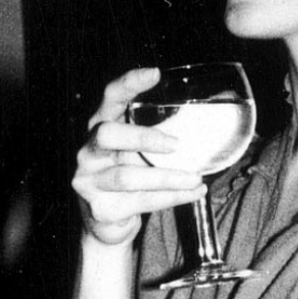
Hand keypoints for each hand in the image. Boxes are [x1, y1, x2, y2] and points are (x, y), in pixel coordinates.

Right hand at [74, 67, 205, 246]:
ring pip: (127, 176)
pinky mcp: (99, 208)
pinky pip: (140, 201)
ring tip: (195, 178)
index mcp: (101, 127)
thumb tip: (208, 124)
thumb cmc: (130, 179)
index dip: (129, 83)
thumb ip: (158, 136)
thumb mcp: (139, 152)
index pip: (110, 98)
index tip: (154, 74)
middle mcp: (88, 151)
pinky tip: (192, 192)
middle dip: (143, 137)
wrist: (109, 224)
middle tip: (176, 144)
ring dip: (167, 177)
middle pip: (107, 134)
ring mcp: (88, 181)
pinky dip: (171, 197)